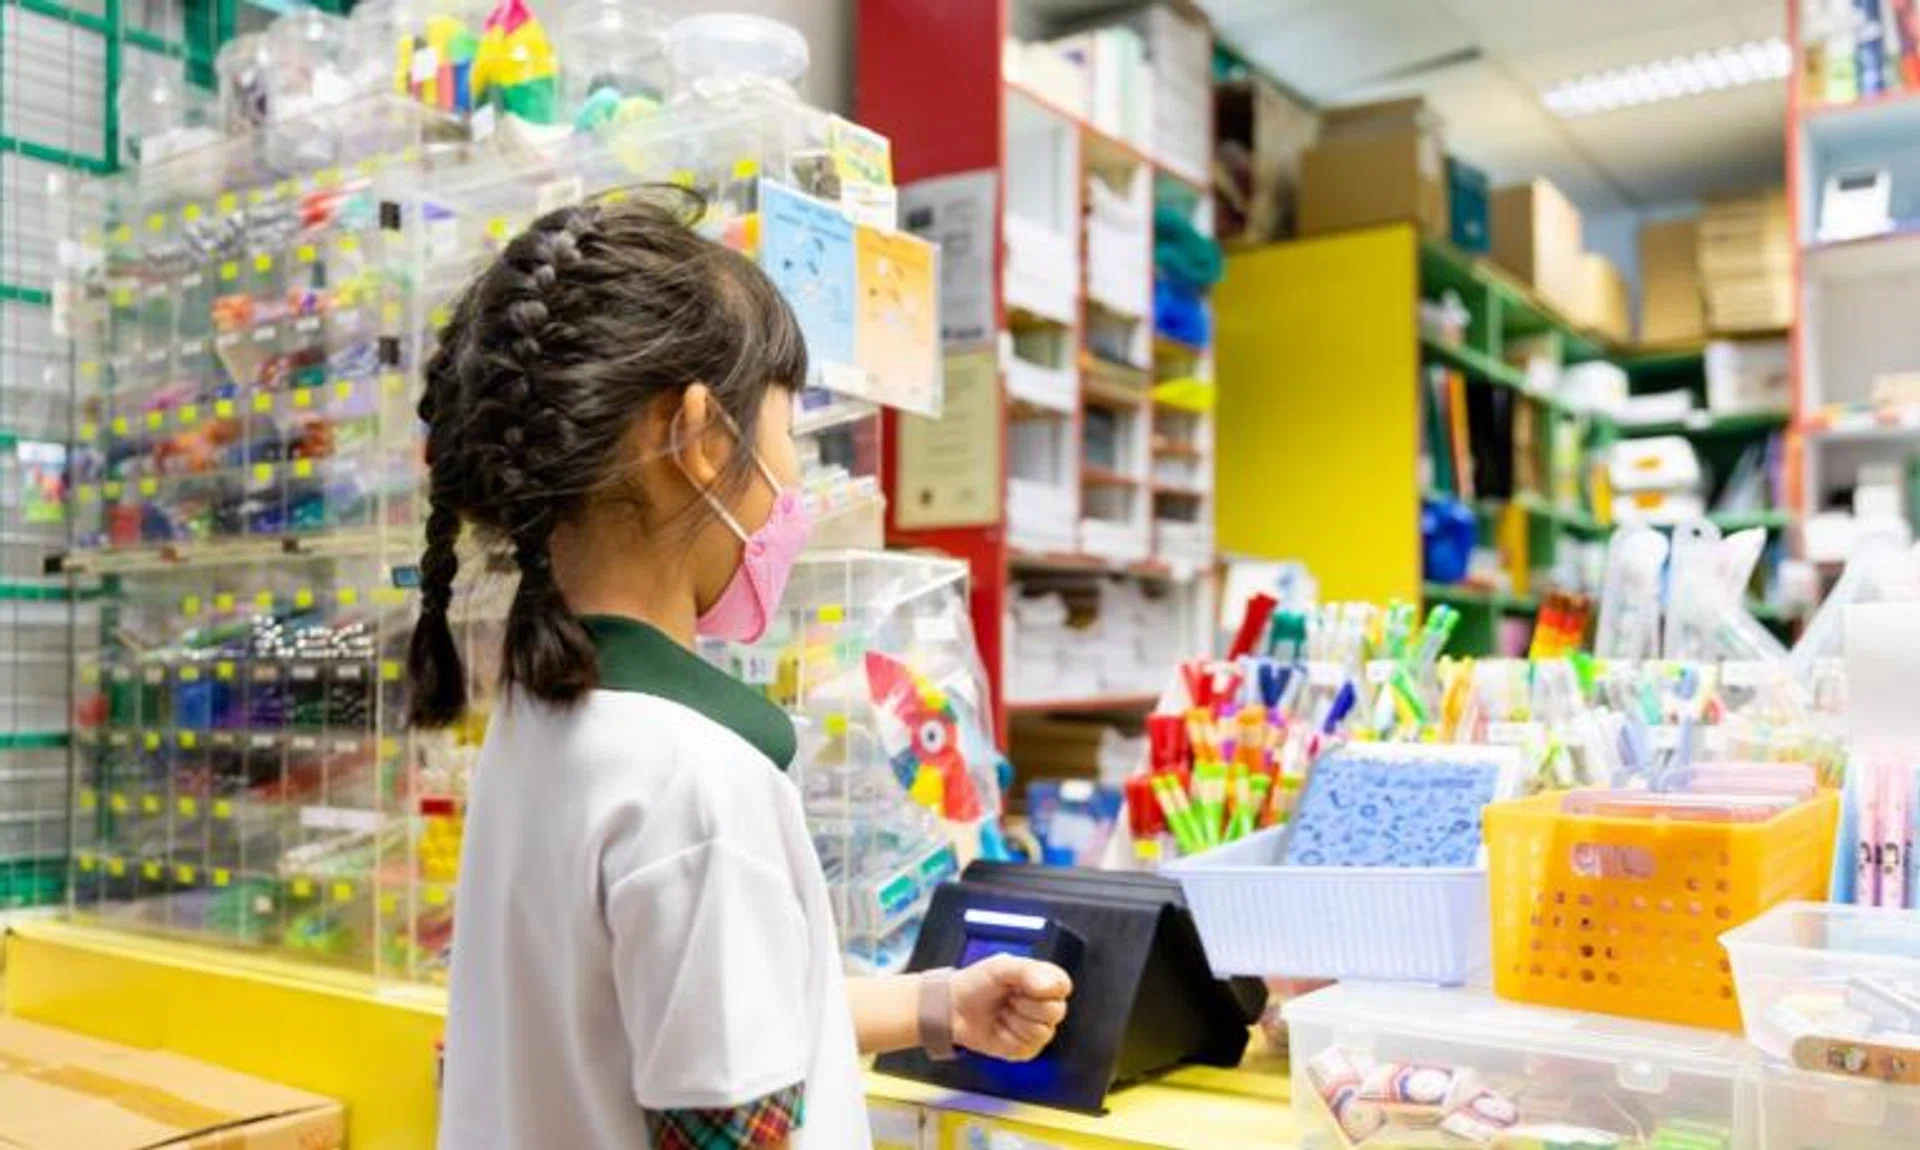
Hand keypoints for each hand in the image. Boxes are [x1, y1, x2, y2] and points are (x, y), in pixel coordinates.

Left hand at [949, 954, 1072, 1061]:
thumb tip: (1050, 985)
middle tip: (1008, 998)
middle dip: (1026, 1005)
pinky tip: (999, 1028)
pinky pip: (1027, 1048)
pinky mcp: (1025, 1050)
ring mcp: (1037, 1030)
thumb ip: (1028, 970)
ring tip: (1001, 1012)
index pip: (1063, 986)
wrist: (954, 1008)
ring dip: (1015, 1021)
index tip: (1021, 983)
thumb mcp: (1001, 967)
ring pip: (1042, 1032)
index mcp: (1043, 981)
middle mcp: (1045, 1006)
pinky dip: (1009, 1039)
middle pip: (1055, 1012)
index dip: (1045, 987)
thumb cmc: (977, 983)